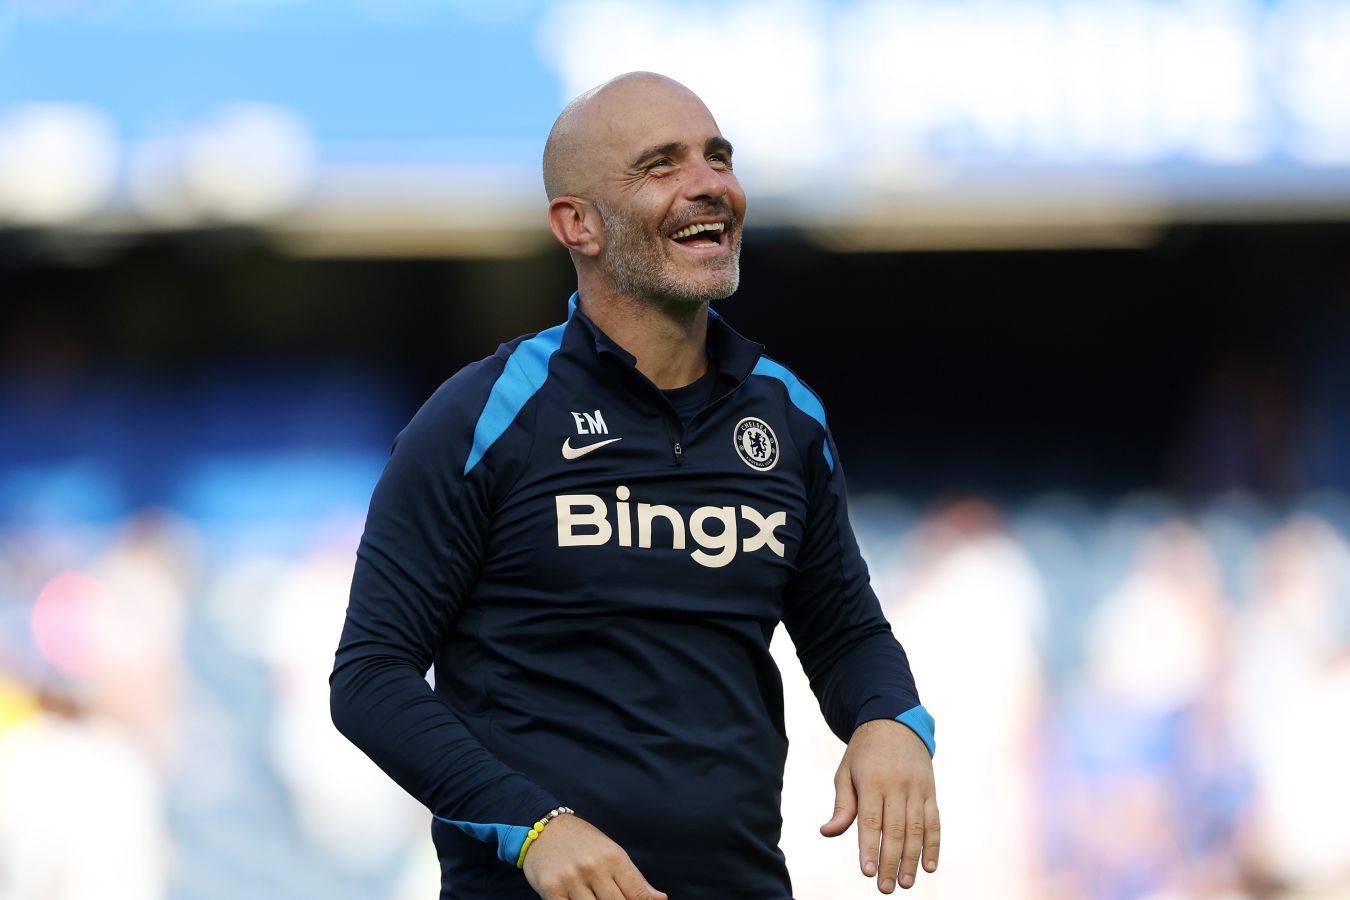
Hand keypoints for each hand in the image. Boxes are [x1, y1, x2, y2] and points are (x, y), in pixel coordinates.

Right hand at [522, 813, 667, 899]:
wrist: (543, 828)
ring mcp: (572, 879)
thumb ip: (635, 879)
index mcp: (613, 857)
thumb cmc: (582, 841)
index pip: (638, 895)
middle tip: (612, 899)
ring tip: (596, 898)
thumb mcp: (611, 852)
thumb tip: (660, 899)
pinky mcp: (551, 889)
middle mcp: (594, 867)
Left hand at [819, 719, 938, 892]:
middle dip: (890, 861)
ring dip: (912, 859)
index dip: (870, 847)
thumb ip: (842, 805)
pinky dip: (933, 845)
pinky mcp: (930, 792)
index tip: (868, 872)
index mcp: (872, 781)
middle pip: (895, 830)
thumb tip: (828, 832)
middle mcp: (897, 785)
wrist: (896, 724)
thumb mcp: (846, 773)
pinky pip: (934, 822)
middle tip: (886, 888)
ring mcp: (917, 789)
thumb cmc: (864, 754)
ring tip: (905, 883)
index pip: (871, 820)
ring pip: (917, 830)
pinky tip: (929, 866)